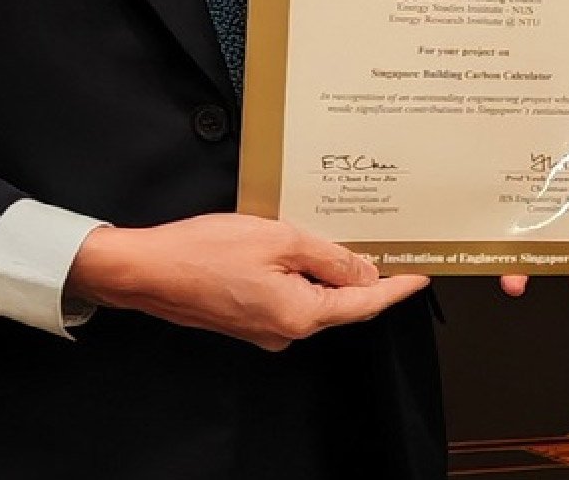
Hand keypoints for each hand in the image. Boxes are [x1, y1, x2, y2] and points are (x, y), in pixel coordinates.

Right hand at [66, 213, 428, 350]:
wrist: (146, 270)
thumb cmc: (206, 251)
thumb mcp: (280, 240)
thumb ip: (329, 257)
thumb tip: (365, 272)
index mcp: (300, 314)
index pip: (364, 304)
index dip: (396, 288)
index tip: (421, 275)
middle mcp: (285, 331)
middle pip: (341, 303)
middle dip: (365, 276)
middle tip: (390, 245)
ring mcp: (264, 328)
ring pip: (314, 298)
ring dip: (330, 272)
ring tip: (346, 237)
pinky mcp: (247, 319)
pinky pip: (290, 297)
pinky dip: (303, 276)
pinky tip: (304, 250)